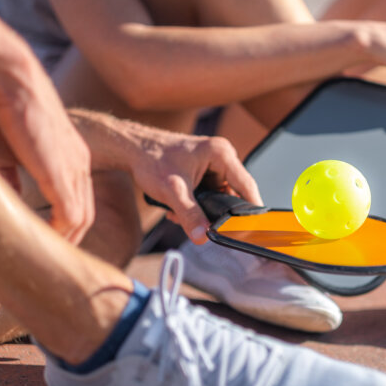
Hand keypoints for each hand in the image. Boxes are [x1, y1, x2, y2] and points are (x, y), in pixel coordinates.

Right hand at [0, 67, 93, 243]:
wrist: (14, 80)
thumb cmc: (6, 110)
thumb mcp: (9, 151)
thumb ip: (12, 177)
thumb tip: (8, 200)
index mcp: (74, 158)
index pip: (80, 200)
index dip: (67, 223)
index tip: (52, 238)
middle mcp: (81, 165)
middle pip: (85, 214)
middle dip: (70, 238)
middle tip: (53, 257)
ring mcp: (75, 169)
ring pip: (81, 218)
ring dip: (67, 240)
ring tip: (49, 256)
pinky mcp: (62, 172)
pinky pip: (70, 213)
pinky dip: (61, 232)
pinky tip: (46, 241)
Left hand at [127, 130, 261, 244]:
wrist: (132, 149)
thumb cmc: (151, 159)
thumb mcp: (172, 191)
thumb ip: (189, 214)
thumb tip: (203, 236)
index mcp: (221, 153)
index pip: (246, 185)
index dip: (252, 208)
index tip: (254, 228)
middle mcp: (221, 157)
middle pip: (233, 193)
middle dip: (216, 211)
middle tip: (200, 224)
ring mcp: (213, 164)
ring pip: (219, 196)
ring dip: (202, 209)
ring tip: (178, 213)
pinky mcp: (204, 171)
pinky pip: (209, 193)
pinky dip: (195, 204)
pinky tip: (177, 208)